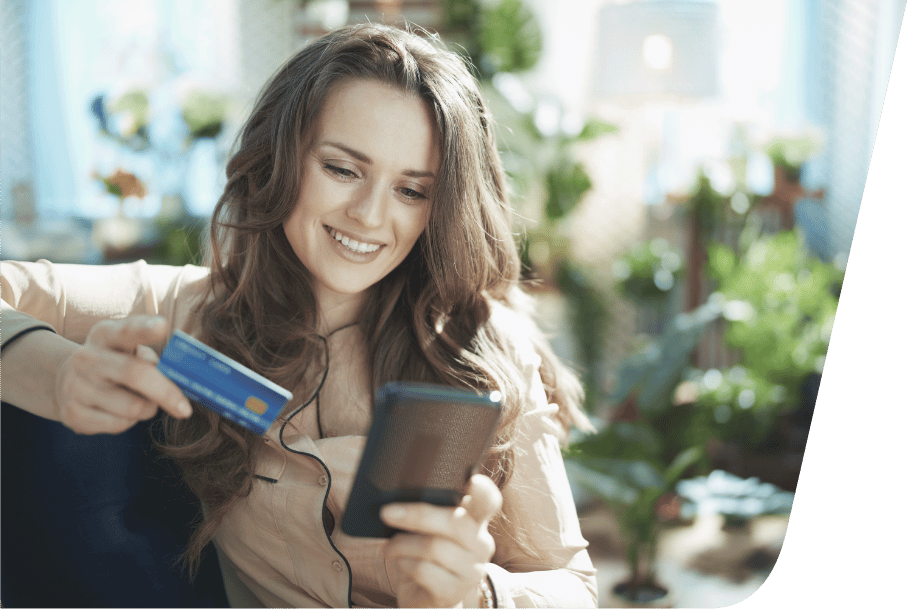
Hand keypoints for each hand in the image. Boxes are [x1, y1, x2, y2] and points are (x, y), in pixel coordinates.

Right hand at [54, 315, 191, 433]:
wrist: (68, 381)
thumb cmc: (117, 363)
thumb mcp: (130, 350)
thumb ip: (154, 359)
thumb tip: (184, 378)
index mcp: (105, 335)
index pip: (126, 330)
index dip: (145, 329)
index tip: (163, 326)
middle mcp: (86, 358)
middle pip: (135, 374)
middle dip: (166, 393)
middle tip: (185, 409)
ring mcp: (77, 386)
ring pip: (132, 407)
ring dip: (148, 408)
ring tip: (143, 401)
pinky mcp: (73, 413)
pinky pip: (119, 424)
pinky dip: (130, 421)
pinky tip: (120, 412)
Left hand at [382, 474, 501, 607]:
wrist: (427, 598)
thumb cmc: (426, 555)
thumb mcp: (430, 529)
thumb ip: (429, 510)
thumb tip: (400, 498)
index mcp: (476, 521)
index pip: (488, 503)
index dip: (484, 491)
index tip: (474, 481)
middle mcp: (481, 544)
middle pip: (454, 522)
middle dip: (416, 515)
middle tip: (387, 512)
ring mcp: (471, 571)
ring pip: (433, 547)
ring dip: (402, 544)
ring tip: (391, 546)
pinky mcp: (454, 592)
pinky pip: (423, 570)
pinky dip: (403, 564)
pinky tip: (401, 563)